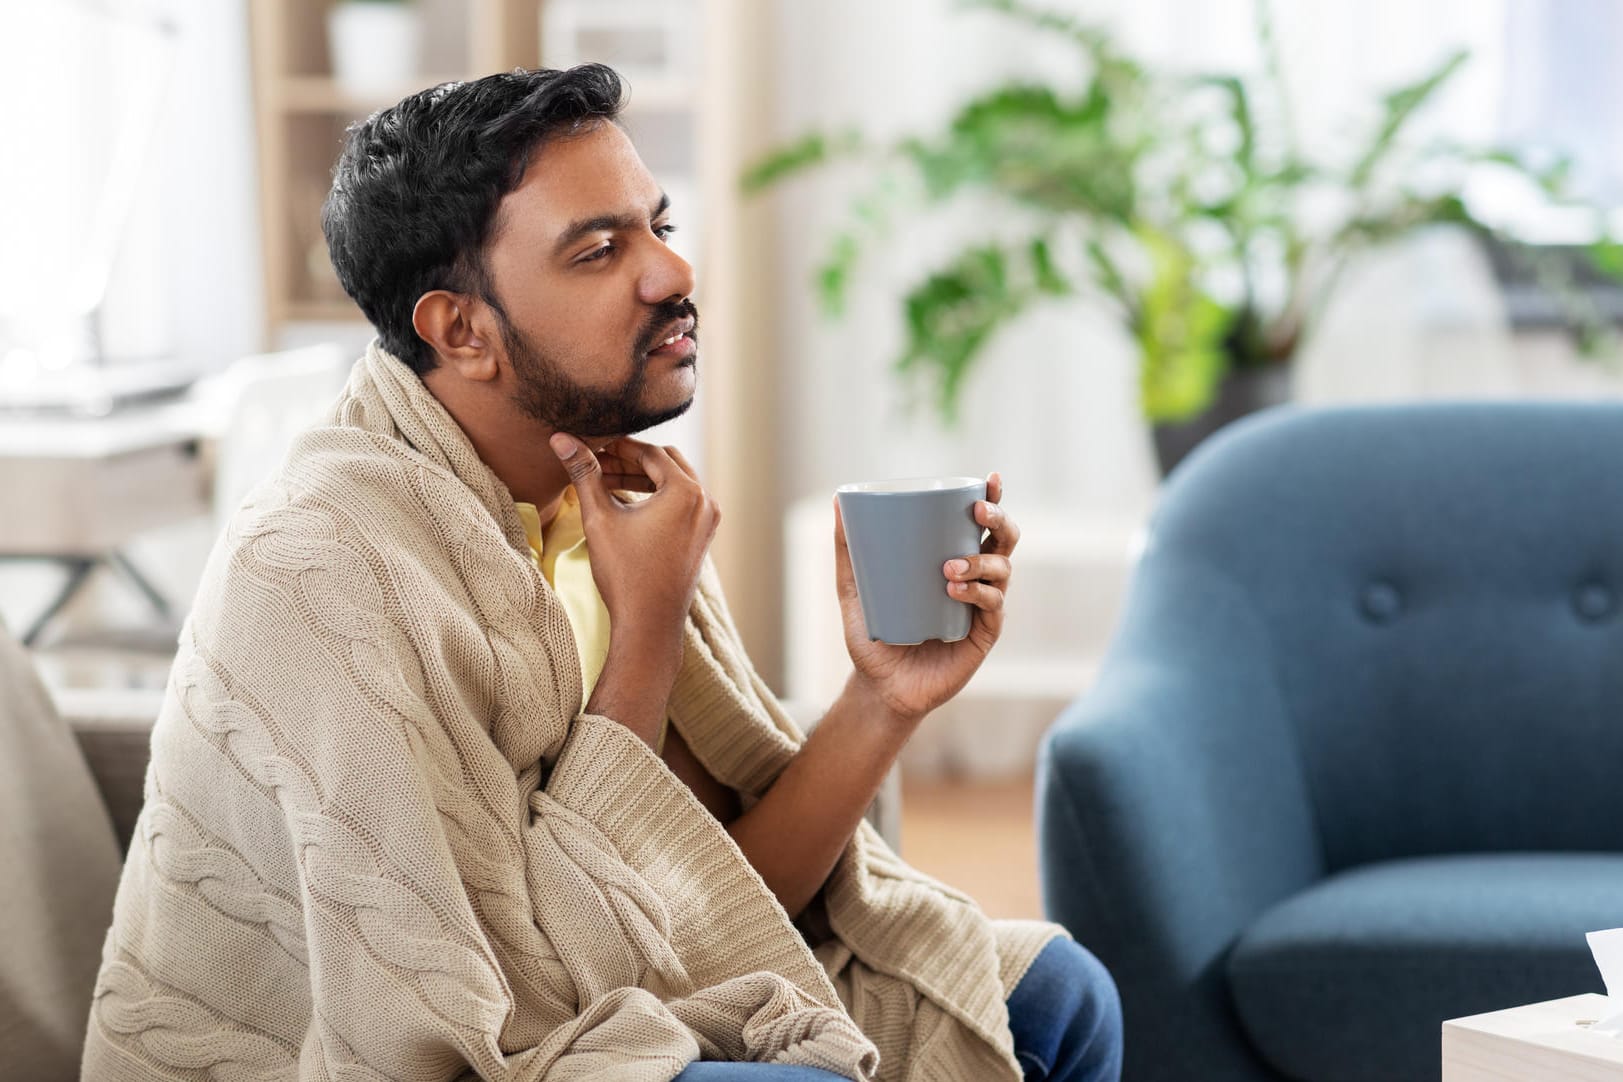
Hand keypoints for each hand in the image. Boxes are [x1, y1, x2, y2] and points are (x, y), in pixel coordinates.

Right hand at [550, 433, 719, 657]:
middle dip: (631, 460)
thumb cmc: (626, 573)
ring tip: (605, 483)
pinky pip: (681, 504)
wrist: (648, 624)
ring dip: (642, 479)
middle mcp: (705, 502)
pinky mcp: (703, 537)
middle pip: (666, 463)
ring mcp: (708, 521)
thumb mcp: (600, 517)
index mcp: (687, 492)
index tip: (592, 446)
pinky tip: (626, 504)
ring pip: (674, 484)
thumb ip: (584, 473)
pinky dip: (656, 498)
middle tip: (598, 463)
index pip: (650, 452)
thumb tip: (561, 438)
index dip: (618, 447)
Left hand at [833, 473, 1015, 724]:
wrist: (879, 688)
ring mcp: (983, 608)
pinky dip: (978, 594)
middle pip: (1004, 540)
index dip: (993, 498)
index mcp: (953, 560)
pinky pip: (993, 607)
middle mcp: (975, 580)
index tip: (989, 478)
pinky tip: (955, 590)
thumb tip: (837, 499)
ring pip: (1002, 570)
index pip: (981, 524)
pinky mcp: (983, 636)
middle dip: (999, 519)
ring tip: (947, 568)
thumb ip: (847, 549)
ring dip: (979, 561)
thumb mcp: (854, 588)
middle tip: (977, 511)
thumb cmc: (872, 636)